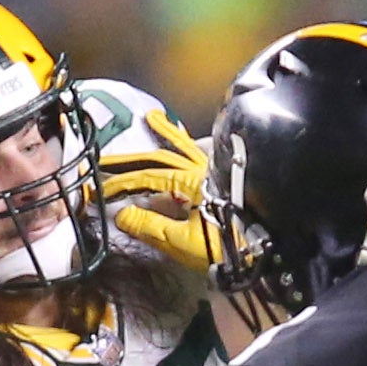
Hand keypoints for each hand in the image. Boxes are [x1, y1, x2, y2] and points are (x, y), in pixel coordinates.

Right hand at [100, 110, 217, 272]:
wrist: (262, 249)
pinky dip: (190, 146)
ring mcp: (214, 173)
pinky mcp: (224, 180)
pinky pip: (204, 156)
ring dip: (167, 135)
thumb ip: (151, 226)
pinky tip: (188, 140)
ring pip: (185, 149)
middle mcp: (201, 171)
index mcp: (190, 183)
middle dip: (134, 159)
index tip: (104, 188)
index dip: (123, 183)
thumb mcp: (183, 241)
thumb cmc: (225, 246)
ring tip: (151, 117)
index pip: (149, 179)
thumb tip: (122, 214)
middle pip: (162, 158)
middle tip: (109, 157)